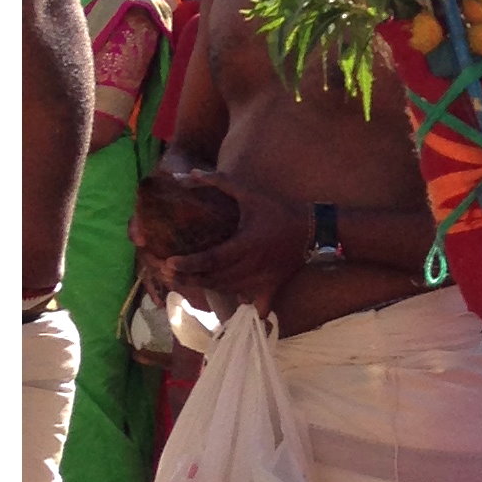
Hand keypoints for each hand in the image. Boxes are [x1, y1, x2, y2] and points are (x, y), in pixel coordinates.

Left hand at [167, 180, 309, 311]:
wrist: (313, 227)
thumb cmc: (278, 209)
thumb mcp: (250, 193)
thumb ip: (220, 182)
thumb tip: (189, 174)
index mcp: (246, 243)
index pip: (212, 258)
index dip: (190, 262)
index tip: (169, 262)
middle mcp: (254, 264)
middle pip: (215, 278)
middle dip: (189, 278)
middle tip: (168, 274)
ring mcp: (264, 278)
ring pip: (229, 290)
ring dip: (207, 288)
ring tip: (187, 282)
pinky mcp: (274, 285)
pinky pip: (258, 304)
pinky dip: (247, 308)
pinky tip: (237, 306)